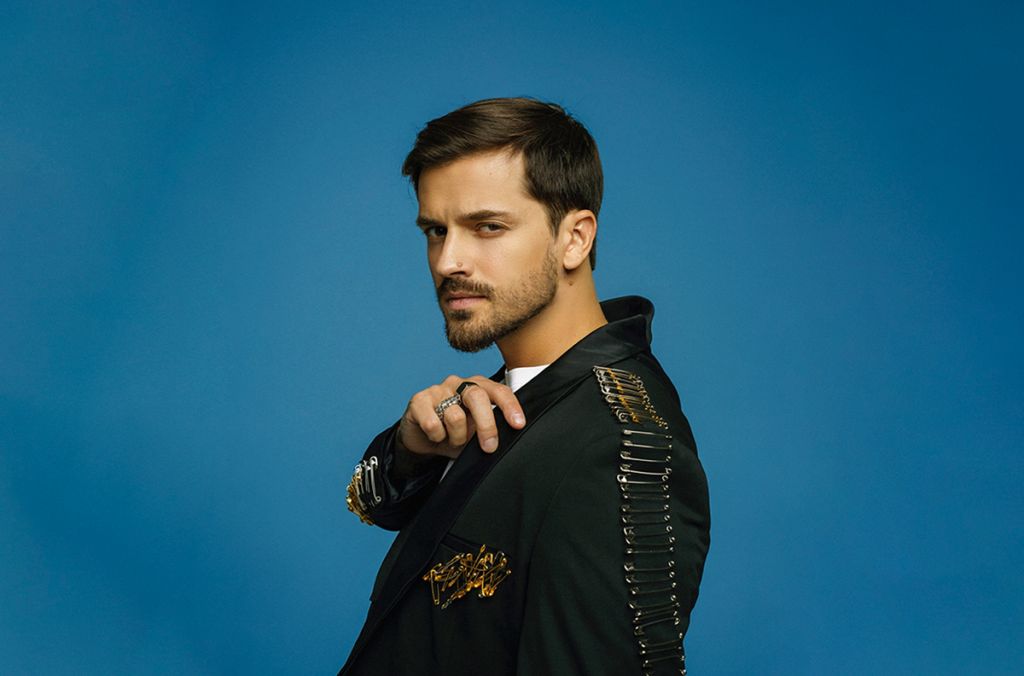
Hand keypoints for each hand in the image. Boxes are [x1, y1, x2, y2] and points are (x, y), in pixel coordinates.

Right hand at [396, 375, 525, 458]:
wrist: (421, 438)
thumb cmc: (453, 432)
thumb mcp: (476, 432)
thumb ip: (490, 430)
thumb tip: (508, 437)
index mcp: (478, 387)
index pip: (498, 391)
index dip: (509, 406)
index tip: (518, 424)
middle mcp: (459, 383)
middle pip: (477, 396)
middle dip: (486, 425)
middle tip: (489, 447)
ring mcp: (438, 389)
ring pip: (455, 416)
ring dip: (456, 437)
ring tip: (452, 440)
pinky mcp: (419, 400)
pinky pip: (432, 423)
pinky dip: (437, 437)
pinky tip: (435, 436)